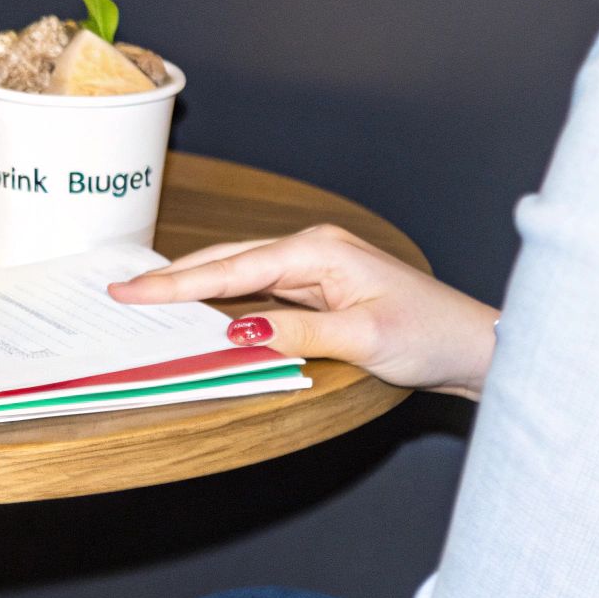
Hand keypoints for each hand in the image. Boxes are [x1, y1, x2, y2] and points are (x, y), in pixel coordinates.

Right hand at [108, 225, 498, 398]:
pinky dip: (224, 299)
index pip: (231, 270)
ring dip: (195, 286)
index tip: (130, 291)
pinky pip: (258, 291)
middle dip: (172, 277)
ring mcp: (315, 269)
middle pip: (226, 262)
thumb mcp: (363, 340)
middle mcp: (312, 252)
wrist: (478, 345)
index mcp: (318, 252)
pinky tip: (202, 309)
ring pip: (239, 275)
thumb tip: (236, 331)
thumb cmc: (431, 336)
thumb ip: (295, 333)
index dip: (176, 283)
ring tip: (146, 297)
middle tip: (121, 292)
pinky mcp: (319, 290)